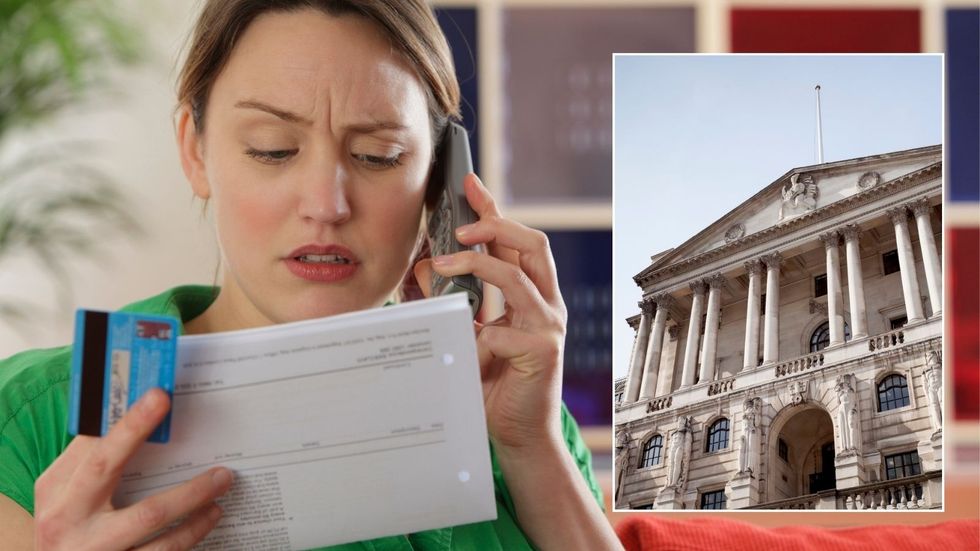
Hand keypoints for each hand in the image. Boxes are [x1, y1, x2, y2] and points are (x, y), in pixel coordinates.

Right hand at [34, 388, 232, 549]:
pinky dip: (191, 532)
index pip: (96, 449)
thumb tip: (134, 413)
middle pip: (116, 478)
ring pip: (151, 520)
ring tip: (222, 481)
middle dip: (170, 469)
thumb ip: (92, 458)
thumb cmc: (65, 525)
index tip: (159, 397)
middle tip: (214, 459)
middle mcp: (68, 521)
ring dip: (193, 497)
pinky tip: (210, 515)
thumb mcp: (64, 493)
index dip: (129, 424)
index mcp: (56, 491)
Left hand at [414, 173, 566, 451]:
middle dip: (497, 224)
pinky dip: (475, 338)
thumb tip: (428, 267)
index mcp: (532, 295)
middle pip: (533, 244)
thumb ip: (457, 302)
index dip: (494, 209)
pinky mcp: (543, 352)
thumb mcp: (471, 334)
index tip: (469, 183)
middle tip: (462, 225)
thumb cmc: (496, 383)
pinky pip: (502, 331)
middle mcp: (546, 304)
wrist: (520, 434)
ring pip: (519, 276)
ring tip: (443, 266)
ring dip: (478, 265)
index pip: (516, 241)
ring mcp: (549, 326)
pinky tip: (465, 353)